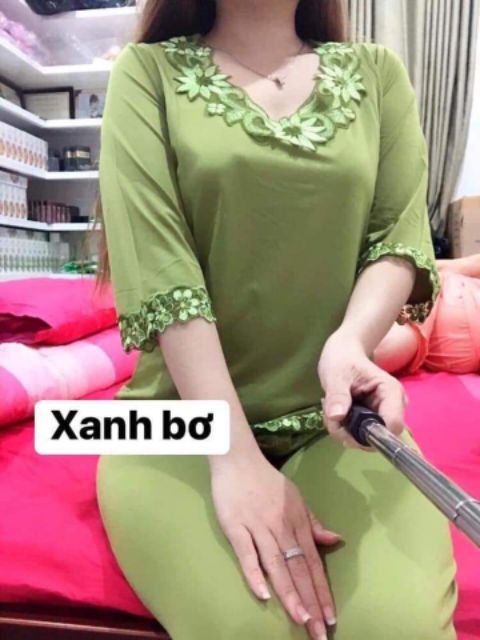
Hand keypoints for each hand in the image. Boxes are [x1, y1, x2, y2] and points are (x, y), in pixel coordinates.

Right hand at [210, 450, 341, 638]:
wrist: (238, 459)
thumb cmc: (267, 481)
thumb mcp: (296, 498)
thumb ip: (313, 522)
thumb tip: (335, 540)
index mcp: (297, 522)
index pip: (313, 563)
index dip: (322, 591)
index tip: (330, 617)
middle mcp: (281, 527)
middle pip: (297, 569)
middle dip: (310, 602)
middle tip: (319, 632)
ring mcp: (257, 527)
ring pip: (276, 565)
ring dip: (290, 593)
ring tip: (301, 619)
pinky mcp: (235, 526)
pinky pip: (246, 553)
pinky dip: (254, 573)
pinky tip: (264, 594)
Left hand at [318, 328, 407, 449]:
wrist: (342, 354)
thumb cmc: (342, 360)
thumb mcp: (336, 374)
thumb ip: (337, 395)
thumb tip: (336, 416)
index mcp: (390, 392)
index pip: (393, 426)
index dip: (369, 435)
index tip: (342, 425)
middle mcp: (393, 406)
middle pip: (376, 437)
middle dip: (348, 432)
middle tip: (329, 414)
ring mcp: (384, 415)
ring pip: (365, 439)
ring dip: (342, 430)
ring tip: (330, 409)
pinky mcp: (373, 420)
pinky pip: (359, 435)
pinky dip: (343, 428)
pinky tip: (335, 412)